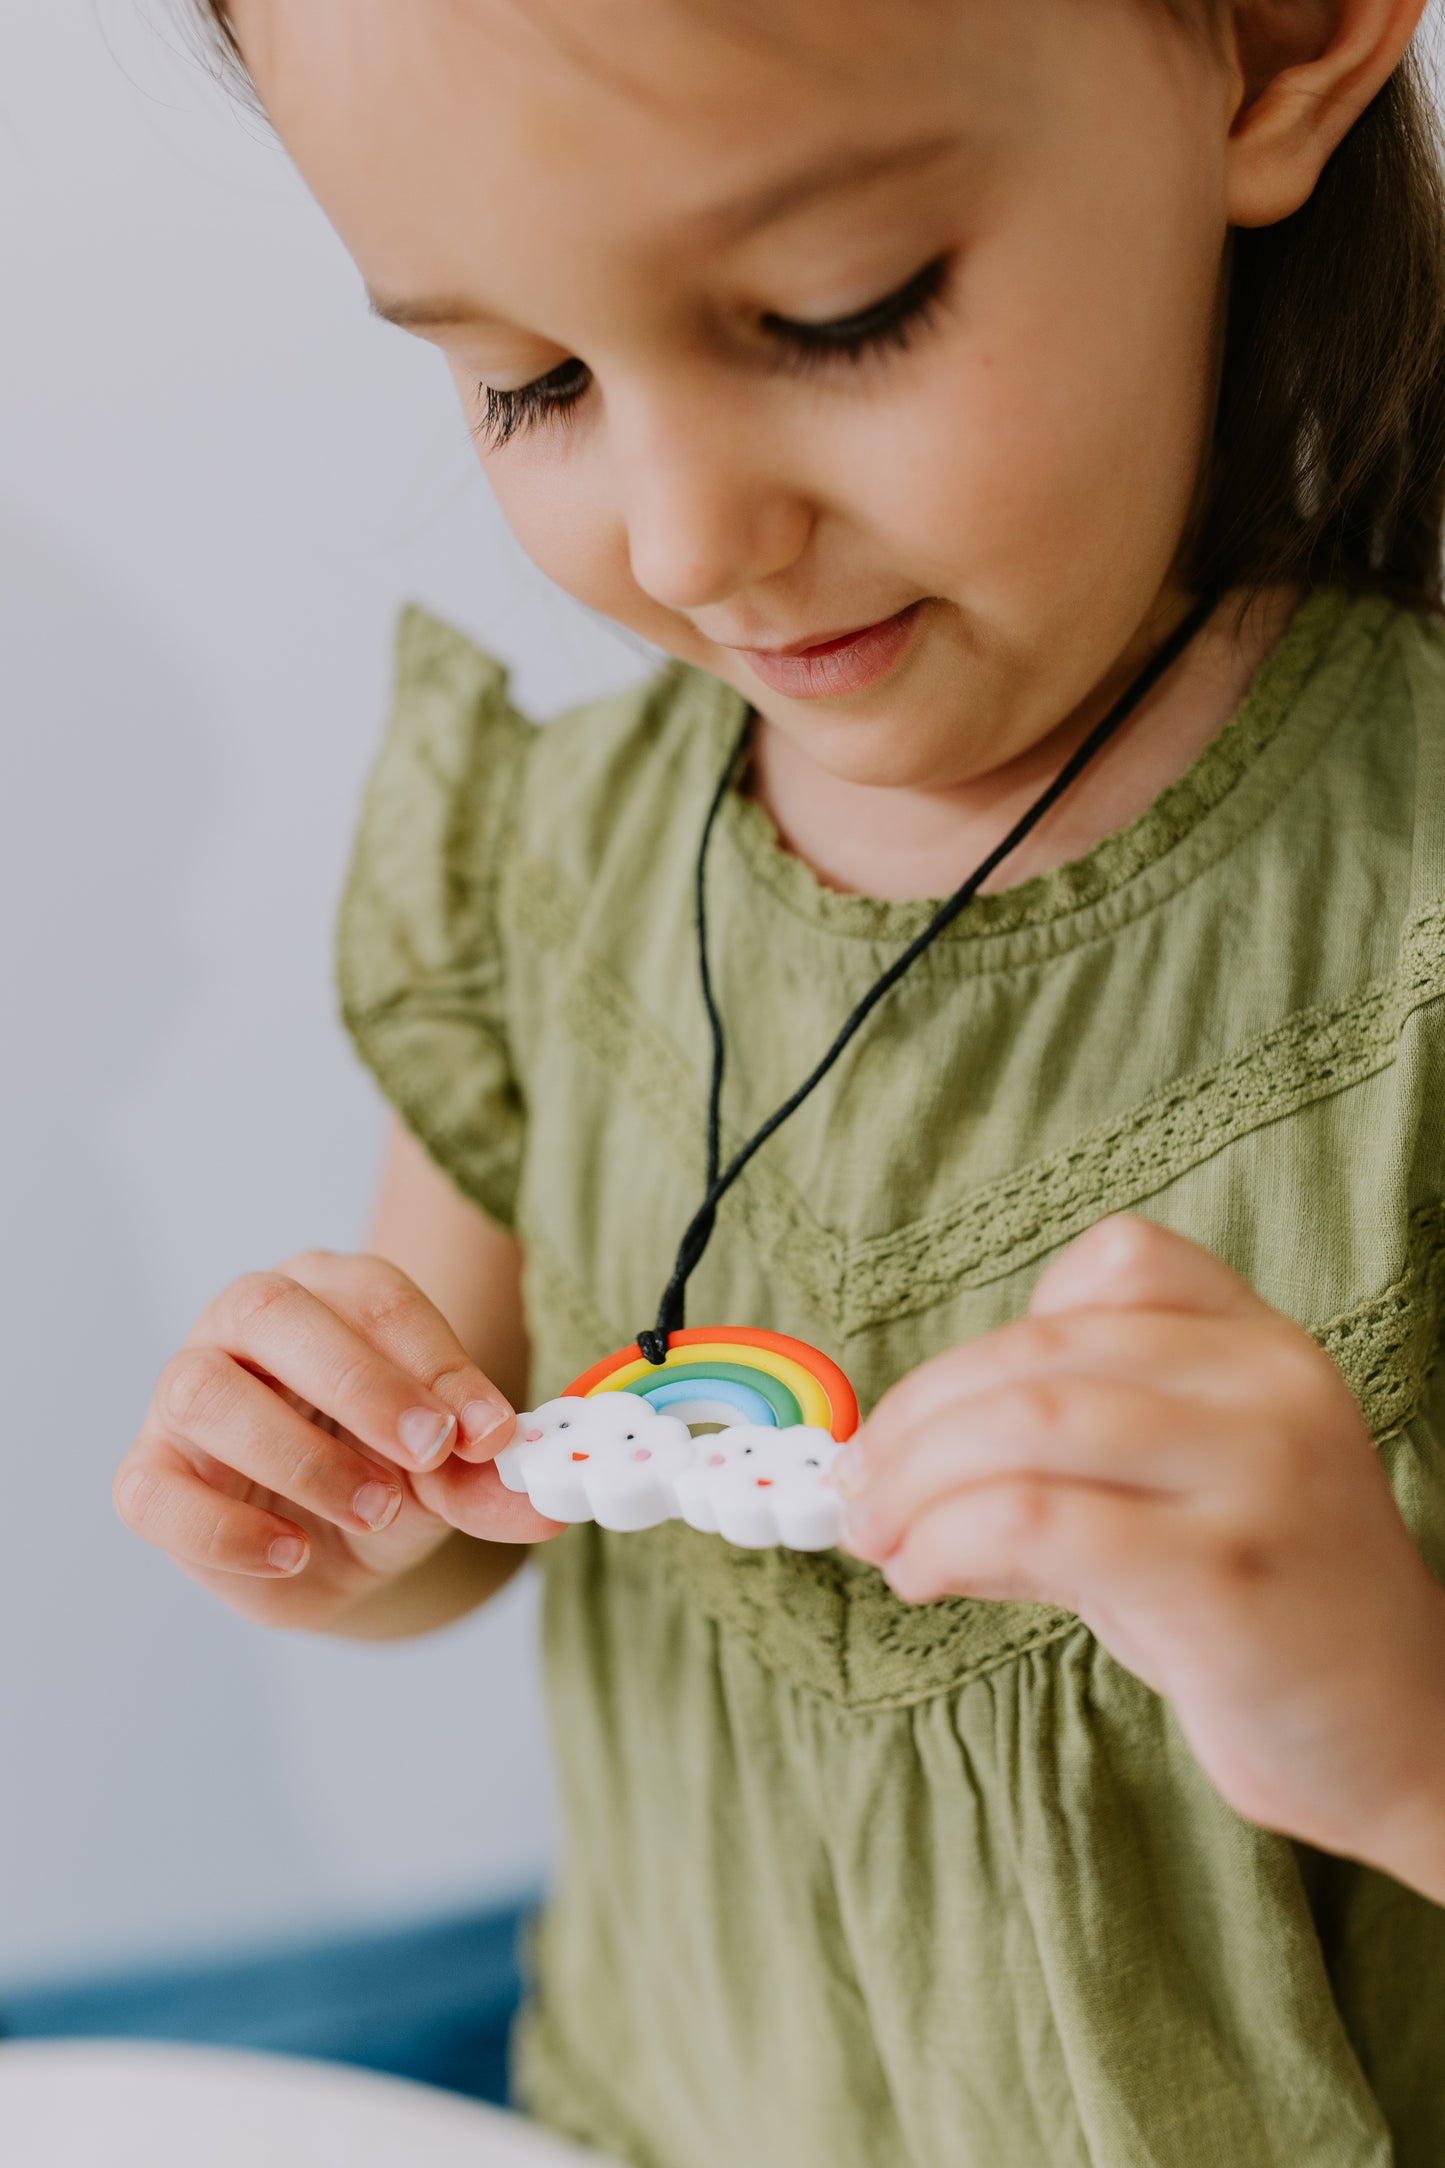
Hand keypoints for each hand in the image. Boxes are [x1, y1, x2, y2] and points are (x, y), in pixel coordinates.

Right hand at [115, 1250, 559, 1628]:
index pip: (374, 1296)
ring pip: (204, 1392)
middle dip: (360, 1382)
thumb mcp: (448, 1474)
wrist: (330, 1547)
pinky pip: (154, 1490)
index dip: (434, 1360)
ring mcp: (181, 1394)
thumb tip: (550, 1501)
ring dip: (298, 1455)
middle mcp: (244, 1323)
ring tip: (372, 1508)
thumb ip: (489, 1480)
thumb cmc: (386, 1473)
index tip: (489, 1431)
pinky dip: (226, 1528)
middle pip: (274, 1312)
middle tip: (430, 1452)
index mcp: (328, 1292)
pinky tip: (292, 1552)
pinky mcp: (147, 1474)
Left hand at [840, 1216, 1444, 1895]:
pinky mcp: (1222, 1575)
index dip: (998, 1331)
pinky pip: (1038, 1518)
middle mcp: (1267, 1389)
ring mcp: (1255, 1475)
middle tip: (859, 1489)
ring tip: (880, 1537)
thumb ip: (1057, 1466)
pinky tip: (926, 1576)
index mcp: (1261, 1349)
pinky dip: (948, 1539)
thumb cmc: (1271, 1616)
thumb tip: (890, 1473)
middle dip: (917, 1419)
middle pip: (1039, 1350)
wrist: (1414, 1738)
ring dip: (915, 1480)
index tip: (931, 1413)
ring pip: (1027, 1424)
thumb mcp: (1175, 1505)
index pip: (1114, 1263)